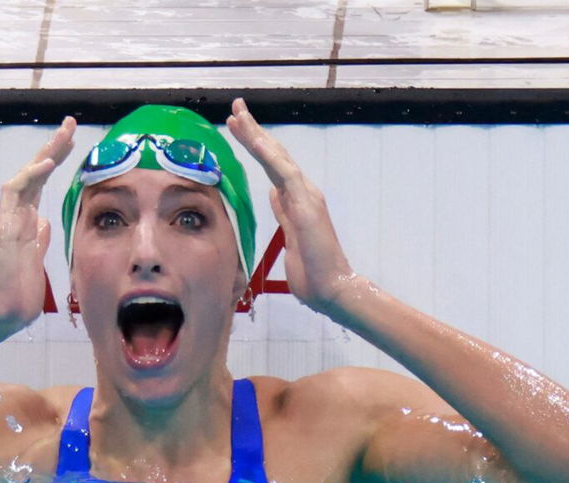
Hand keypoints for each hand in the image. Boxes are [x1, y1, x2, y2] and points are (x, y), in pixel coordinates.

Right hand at [0, 117, 75, 333]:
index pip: (41, 185)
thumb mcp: (36, 264)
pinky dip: (31, 176)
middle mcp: (16, 217)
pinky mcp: (4, 228)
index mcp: (25, 225)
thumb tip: (45, 223)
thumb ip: (39, 242)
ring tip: (64, 133)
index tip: (72, 144)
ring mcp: (8, 221)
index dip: (55, 162)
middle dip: (54, 148)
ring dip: (45, 154)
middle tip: (70, 124)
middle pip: (35, 174)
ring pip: (25, 176)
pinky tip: (47, 162)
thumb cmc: (16, 298)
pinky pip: (15, 193)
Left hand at [226, 99, 358, 320]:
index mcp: (296, 198)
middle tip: (235, 108)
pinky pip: (284, 173)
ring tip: (238, 116)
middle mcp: (302, 191)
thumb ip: (283, 212)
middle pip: (273, 154)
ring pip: (277, 157)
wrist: (332, 287)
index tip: (238, 127)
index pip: (272, 165)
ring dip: (257, 135)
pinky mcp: (307, 203)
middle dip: (253, 130)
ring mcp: (306, 195)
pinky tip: (255, 141)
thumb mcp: (290, 236)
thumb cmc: (312, 269)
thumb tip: (273, 193)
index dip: (256, 145)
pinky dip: (269, 155)